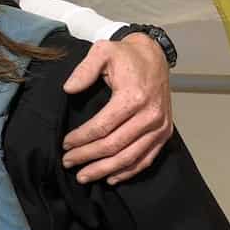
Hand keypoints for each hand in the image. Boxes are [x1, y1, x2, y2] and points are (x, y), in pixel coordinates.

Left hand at [60, 33, 172, 184]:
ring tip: (85, 176)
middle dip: (88, 157)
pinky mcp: (165, 132)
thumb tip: (69, 89)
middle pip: (114, 146)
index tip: (65, 144)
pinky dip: (129, 171)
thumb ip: (84, 69)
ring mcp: (160, 126)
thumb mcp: (102, 51)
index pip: (102, 127)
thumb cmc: (125, 55)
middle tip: (68, 163)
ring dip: (105, 170)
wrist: (154, 55)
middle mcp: (150, 115)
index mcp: (133, 97)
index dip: (81, 139)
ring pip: (130, 157)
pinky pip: (147, 158)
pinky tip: (111, 177)